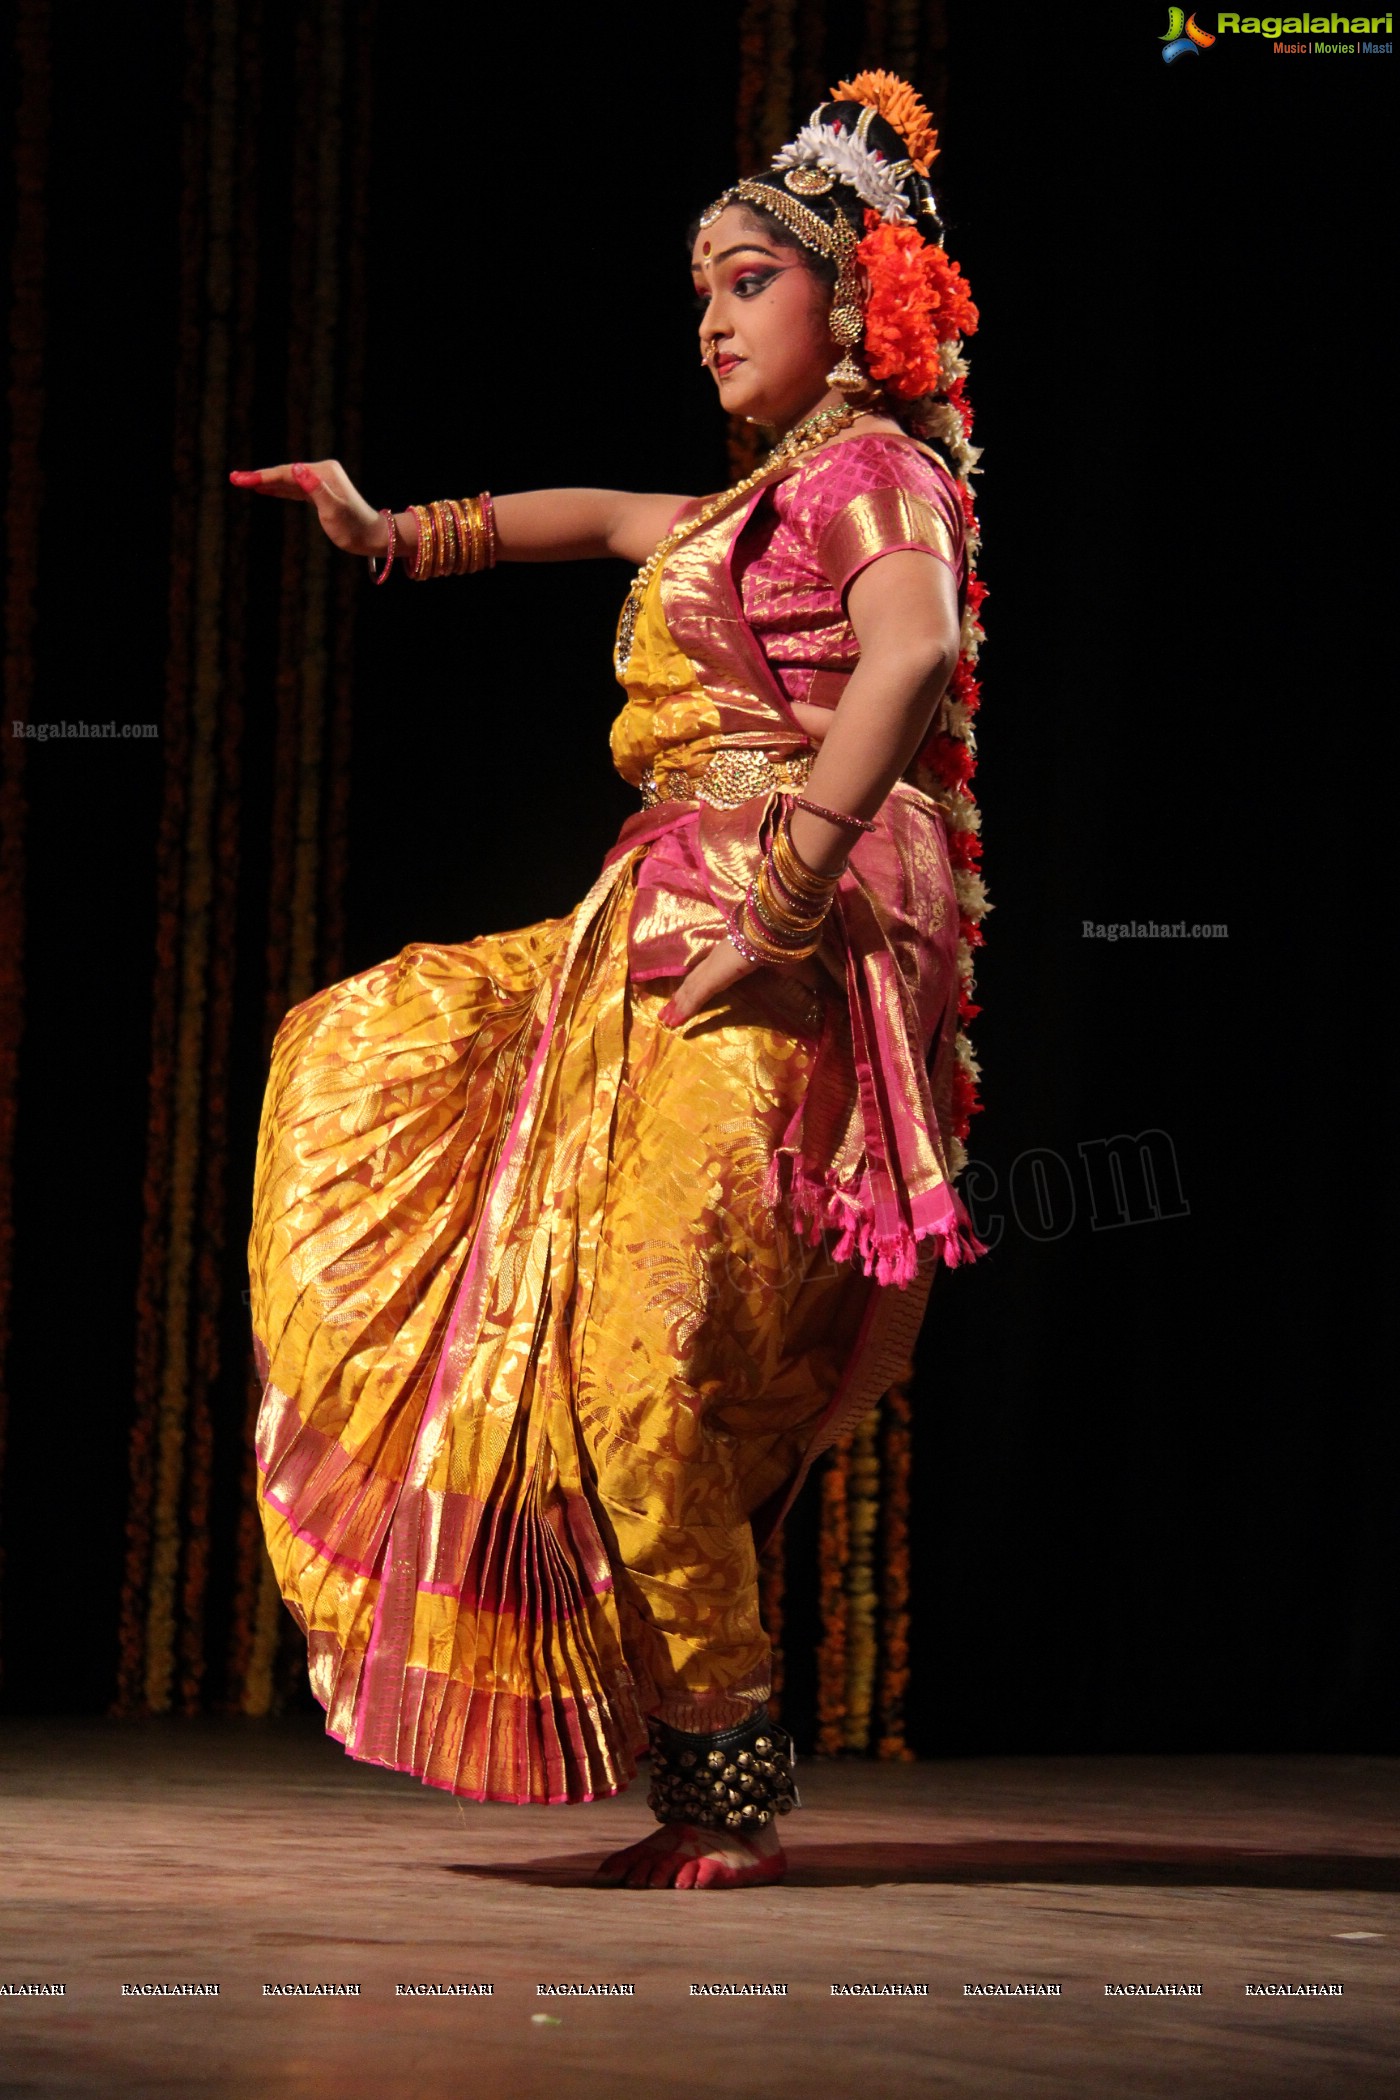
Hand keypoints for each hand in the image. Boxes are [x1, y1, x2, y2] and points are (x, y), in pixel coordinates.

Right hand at [227, 458, 385, 555]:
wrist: (372, 537)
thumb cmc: (354, 527)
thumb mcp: (334, 509)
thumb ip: (315, 488)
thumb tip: (297, 468)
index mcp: (323, 472)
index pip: (287, 473)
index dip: (262, 476)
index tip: (241, 480)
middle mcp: (322, 472)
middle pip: (284, 474)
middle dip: (259, 477)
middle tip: (234, 478)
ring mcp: (321, 481)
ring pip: (287, 480)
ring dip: (265, 482)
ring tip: (242, 482)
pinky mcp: (320, 492)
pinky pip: (294, 488)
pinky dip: (278, 489)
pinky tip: (264, 489)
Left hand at [657, 936, 757, 1027]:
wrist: (758, 935)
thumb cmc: (760, 942)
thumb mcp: (754, 954)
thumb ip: (749, 962)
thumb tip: (757, 968)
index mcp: (721, 956)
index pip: (699, 974)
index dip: (688, 987)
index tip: (677, 997)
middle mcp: (711, 962)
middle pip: (689, 984)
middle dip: (677, 1000)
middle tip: (664, 1015)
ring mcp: (709, 971)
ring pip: (689, 992)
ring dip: (677, 1008)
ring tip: (666, 1021)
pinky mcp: (711, 981)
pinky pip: (696, 997)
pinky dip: (686, 1010)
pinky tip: (677, 1021)